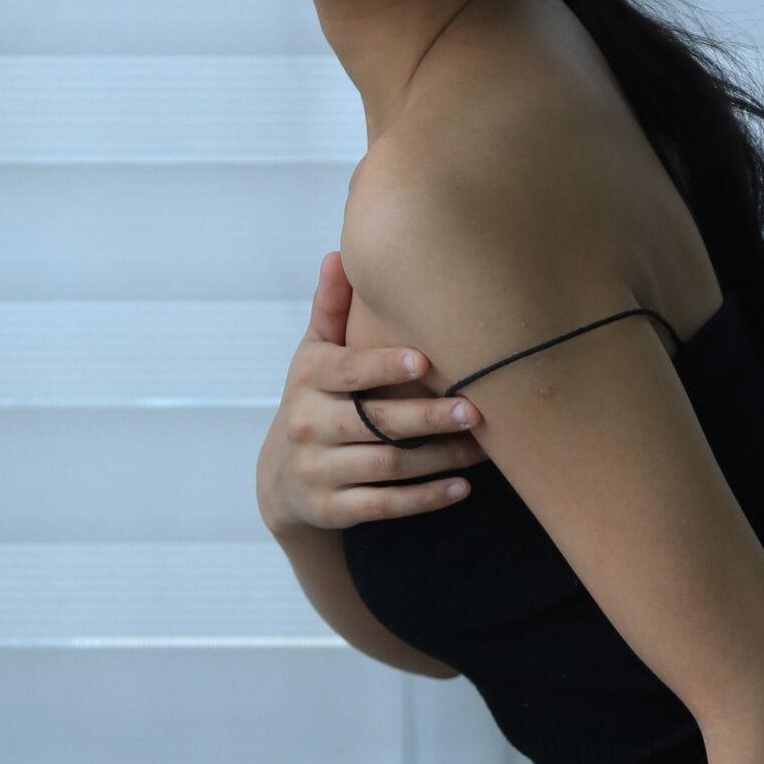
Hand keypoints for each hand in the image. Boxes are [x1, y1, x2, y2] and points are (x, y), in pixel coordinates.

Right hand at [255, 249, 488, 536]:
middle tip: (475, 410)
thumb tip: (340, 254)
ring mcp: (318, 470)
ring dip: (438, 458)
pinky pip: (383, 504)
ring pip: (386, 465)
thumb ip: (331, 309)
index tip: (424, 360)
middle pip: (373, 422)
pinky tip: (461, 487)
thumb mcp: (314, 355)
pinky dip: (424, 499)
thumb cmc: (315, 399)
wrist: (280, 478)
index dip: (381, 366)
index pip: (344, 370)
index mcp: (307, 378)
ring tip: (483, 448)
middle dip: (426, 417)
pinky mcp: (332, 509)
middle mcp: (307, 424)